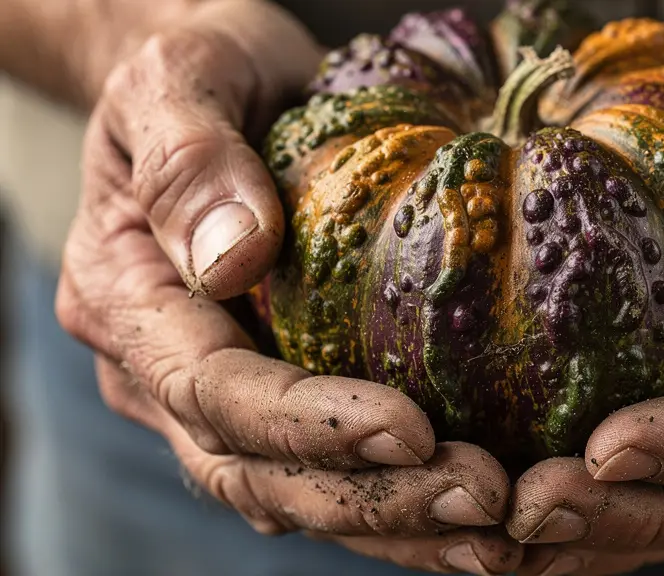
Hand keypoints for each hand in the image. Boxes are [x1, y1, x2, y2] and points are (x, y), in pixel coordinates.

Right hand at [55, 1, 519, 572]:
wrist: (229, 85)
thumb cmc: (208, 69)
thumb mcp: (184, 76)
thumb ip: (190, 158)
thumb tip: (234, 258)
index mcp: (127, 301)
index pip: (210, 390)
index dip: (307, 424)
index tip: (414, 430)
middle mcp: (161, 372)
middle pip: (256, 472)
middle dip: (371, 502)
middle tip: (486, 503)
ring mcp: (217, 395)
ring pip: (295, 495)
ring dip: (398, 525)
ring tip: (499, 530)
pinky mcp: (279, 396)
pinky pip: (331, 470)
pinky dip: (401, 501)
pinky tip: (478, 511)